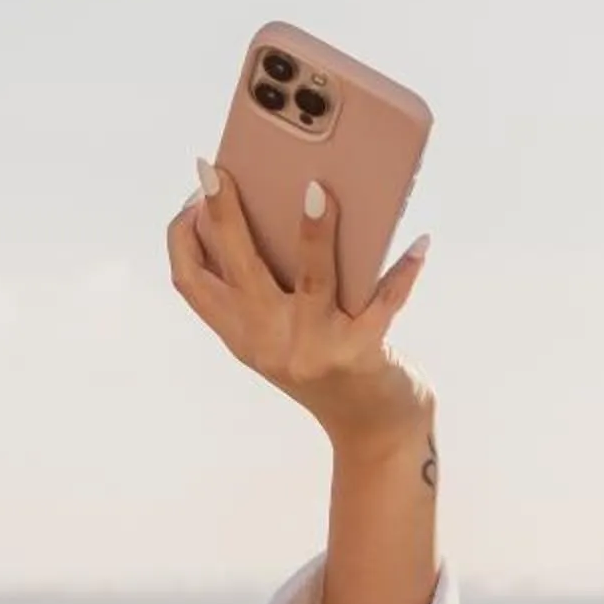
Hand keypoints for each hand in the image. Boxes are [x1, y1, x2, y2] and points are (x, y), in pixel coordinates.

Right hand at [167, 161, 434, 458]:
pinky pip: (384, 304)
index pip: (189, 281)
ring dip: (316, 233)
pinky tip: (420, 244)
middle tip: (218, 171)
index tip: (195, 193)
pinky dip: (403, 272)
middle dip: (225, 216)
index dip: (184, 234)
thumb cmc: (334, 366)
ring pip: (312, 280)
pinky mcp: (360, 355)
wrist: (374, 432)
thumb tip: (280, 203)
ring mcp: (313, 350)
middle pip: (239, 268)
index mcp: (242, 334)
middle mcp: (268, 343)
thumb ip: (271, 289)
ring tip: (318, 190)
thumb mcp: (285, 335)